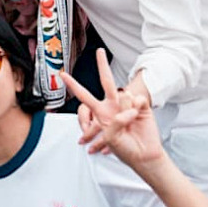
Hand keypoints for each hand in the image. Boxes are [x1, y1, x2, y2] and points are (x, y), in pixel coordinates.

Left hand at [62, 52, 166, 169]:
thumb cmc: (125, 148)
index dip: (73, 85)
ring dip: (126, 113)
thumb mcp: (111, 138)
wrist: (144, 155)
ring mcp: (128, 104)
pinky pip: (137, 101)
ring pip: (123, 96)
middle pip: (106, 81)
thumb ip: (114, 122)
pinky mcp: (141, 106)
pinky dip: (136, 110)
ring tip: (129, 124)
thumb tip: (127, 109)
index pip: (84, 96)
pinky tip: (137, 119)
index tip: (62, 74)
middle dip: (103, 65)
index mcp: (101, 112)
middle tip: (100, 51)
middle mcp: (113, 105)